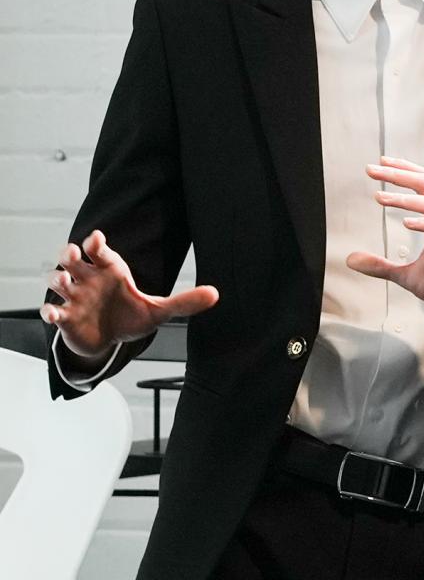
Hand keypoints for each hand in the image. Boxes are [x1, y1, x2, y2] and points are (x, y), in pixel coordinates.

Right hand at [40, 229, 219, 359]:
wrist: (111, 340)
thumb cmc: (131, 316)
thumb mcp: (160, 311)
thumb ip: (185, 302)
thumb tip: (215, 294)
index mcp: (111, 270)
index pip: (99, 250)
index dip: (95, 243)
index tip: (95, 239)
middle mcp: (90, 280)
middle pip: (72, 259)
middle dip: (69, 254)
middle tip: (72, 254)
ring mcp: (75, 298)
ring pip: (58, 280)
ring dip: (58, 279)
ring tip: (65, 280)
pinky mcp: (66, 318)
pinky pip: (52, 312)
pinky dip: (51, 312)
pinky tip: (55, 314)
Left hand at [347, 157, 423, 320]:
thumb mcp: (408, 277)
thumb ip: (382, 266)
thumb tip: (352, 260)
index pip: (422, 184)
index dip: (403, 171)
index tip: (380, 164)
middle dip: (398, 174)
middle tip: (372, 169)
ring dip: (404, 198)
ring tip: (380, 197)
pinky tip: (407, 222)